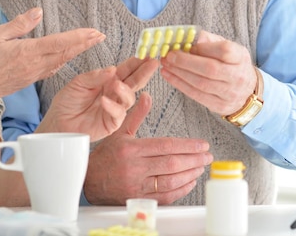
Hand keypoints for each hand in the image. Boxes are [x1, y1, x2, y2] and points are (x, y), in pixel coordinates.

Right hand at [0, 8, 105, 103]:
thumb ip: (19, 24)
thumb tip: (38, 12)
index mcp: (29, 52)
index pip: (60, 43)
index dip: (79, 37)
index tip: (94, 32)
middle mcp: (35, 65)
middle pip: (66, 53)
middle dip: (85, 44)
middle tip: (101, 36)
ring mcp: (34, 74)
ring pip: (61, 62)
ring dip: (77, 52)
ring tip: (89, 44)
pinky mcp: (29, 80)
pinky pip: (51, 69)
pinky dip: (63, 61)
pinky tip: (67, 57)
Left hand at [38, 57, 158, 140]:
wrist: (58, 121)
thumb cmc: (67, 101)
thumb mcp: (78, 83)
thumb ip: (95, 76)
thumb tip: (112, 69)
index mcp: (108, 80)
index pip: (126, 69)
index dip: (137, 62)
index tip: (146, 54)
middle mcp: (114, 93)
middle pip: (134, 82)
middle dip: (144, 72)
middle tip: (152, 62)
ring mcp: (115, 108)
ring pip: (129, 98)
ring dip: (125, 90)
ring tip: (117, 84)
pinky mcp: (111, 123)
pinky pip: (118, 114)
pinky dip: (112, 106)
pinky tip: (104, 101)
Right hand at [83, 93, 212, 204]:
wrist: (88, 180)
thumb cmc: (105, 156)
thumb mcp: (120, 132)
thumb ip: (137, 115)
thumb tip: (147, 96)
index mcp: (131, 149)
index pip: (166, 146)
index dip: (187, 145)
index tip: (202, 144)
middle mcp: (134, 167)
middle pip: (171, 163)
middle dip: (194, 159)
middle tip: (208, 156)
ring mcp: (137, 185)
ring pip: (170, 181)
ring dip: (190, 174)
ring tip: (201, 167)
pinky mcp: (138, 198)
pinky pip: (165, 196)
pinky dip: (180, 189)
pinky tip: (190, 181)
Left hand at [159, 30, 257, 115]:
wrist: (246, 90)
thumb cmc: (230, 63)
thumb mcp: (225, 47)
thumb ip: (207, 40)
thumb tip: (187, 37)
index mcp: (240, 57)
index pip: (224, 50)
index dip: (203, 48)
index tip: (186, 45)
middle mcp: (238, 76)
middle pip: (210, 69)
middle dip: (186, 62)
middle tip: (169, 56)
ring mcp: (230, 93)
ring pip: (201, 84)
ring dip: (179, 74)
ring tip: (166, 65)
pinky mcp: (220, 105)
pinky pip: (197, 95)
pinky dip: (180, 85)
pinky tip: (170, 76)